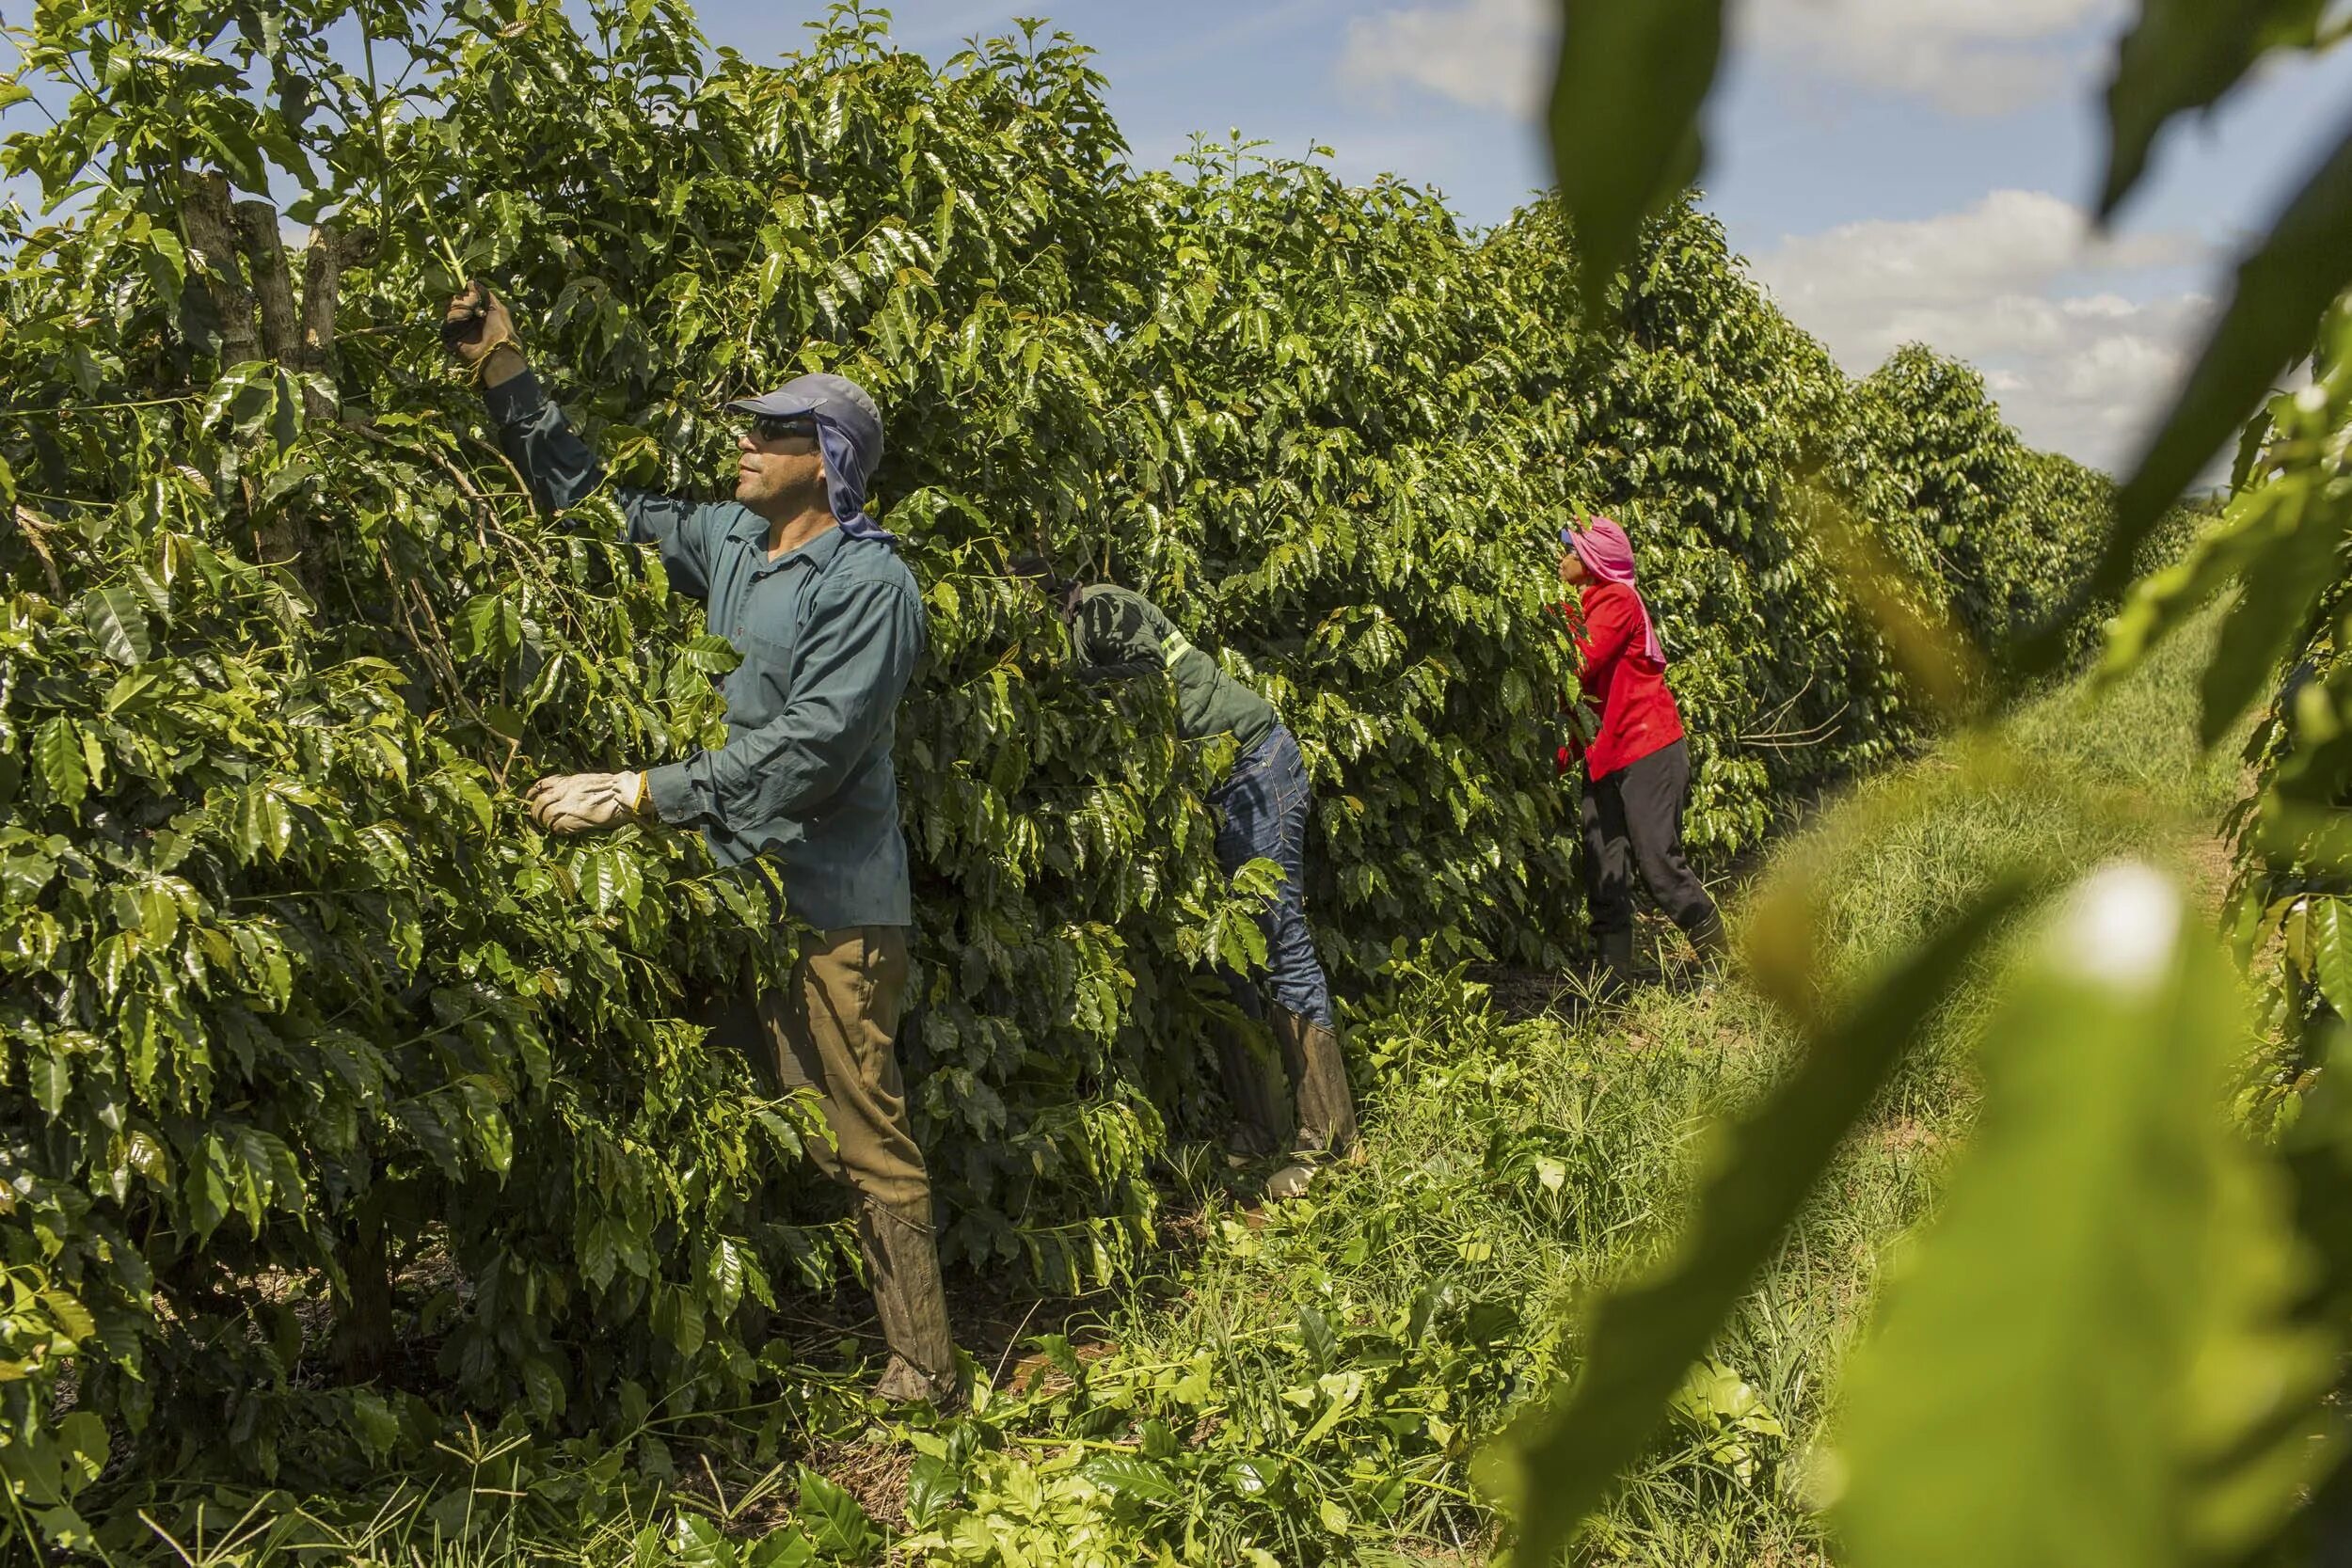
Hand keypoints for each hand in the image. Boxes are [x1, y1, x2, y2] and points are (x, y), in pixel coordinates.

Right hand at [442, 282, 523, 382]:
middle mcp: (466, 320)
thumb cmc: (502, 330)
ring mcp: (458, 328)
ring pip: (450, 308)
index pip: (465, 297)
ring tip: (472, 313)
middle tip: (475, 305)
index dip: (468, 294)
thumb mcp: (498, 308)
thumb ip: (485, 293)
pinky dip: (456, 315)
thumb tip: (471, 282)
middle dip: (465, 299)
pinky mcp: (451, 337)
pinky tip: (466, 317)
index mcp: (477, 313)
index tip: (476, 296)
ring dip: (461, 306)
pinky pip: (447, 321)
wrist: (497, 350)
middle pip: (455, 301)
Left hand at [524, 771, 647, 834]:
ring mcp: (570, 806)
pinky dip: (557, 830)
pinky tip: (560, 831)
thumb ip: (572, 785)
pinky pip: (559, 827)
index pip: (541, 785)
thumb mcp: (588, 779)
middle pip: (539, 802)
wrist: (625, 792)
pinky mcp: (578, 820)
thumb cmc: (612, 786)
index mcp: (568, 781)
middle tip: (535, 818)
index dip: (532, 793)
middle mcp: (566, 792)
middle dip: (534, 812)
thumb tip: (561, 790)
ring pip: (546, 816)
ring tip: (547, 826)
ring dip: (544, 823)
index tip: (528, 798)